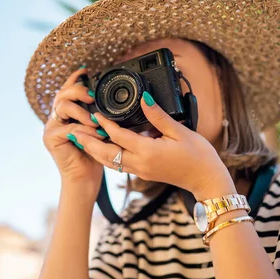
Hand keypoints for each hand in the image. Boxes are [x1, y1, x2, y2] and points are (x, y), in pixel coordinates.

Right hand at [42, 67, 105, 201]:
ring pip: (63, 107)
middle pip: (62, 93)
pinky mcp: (51, 138)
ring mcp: (52, 127)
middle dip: (78, 91)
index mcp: (68, 113)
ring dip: (81, 111)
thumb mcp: (101, 130)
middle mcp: (57, 117)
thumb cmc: (95, 154)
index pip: (68, 90)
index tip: (86, 71)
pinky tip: (94, 133)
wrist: (86, 177)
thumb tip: (113, 101)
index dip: (75, 79)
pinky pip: (67, 127)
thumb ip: (101, 115)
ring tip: (95, 120)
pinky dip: (82, 129)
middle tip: (92, 97)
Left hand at [71, 92, 234, 200]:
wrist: (206, 180)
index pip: (118, 136)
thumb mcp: (180, 131)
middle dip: (89, 142)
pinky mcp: (144, 173)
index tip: (93, 112)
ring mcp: (141, 171)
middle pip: (106, 153)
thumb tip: (144, 98)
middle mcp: (141, 163)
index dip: (104, 123)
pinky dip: (107, 156)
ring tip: (81, 139)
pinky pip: (119, 164)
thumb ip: (158, 115)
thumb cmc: (198, 156)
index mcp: (148, 152)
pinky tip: (102, 147)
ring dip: (94, 150)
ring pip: (110, 161)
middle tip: (73, 130)